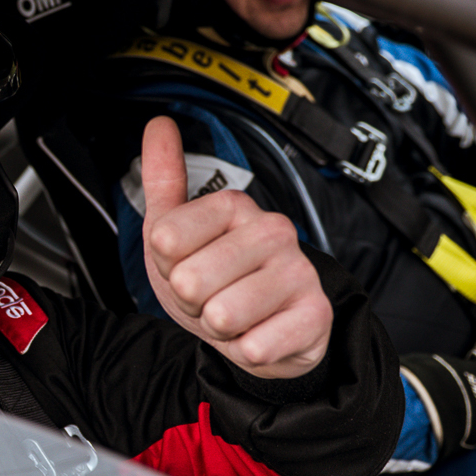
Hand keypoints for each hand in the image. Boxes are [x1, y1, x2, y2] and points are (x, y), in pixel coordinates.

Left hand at [139, 115, 330, 379]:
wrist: (266, 330)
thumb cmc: (217, 278)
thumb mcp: (176, 231)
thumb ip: (164, 179)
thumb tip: (158, 124)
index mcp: (235, 206)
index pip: (165, 239)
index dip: (166, 266)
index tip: (187, 265)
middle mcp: (273, 230)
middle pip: (189, 280)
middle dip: (191, 302)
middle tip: (212, 296)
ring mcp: (299, 271)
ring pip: (222, 315)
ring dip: (219, 329)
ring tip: (235, 316)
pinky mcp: (317, 314)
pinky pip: (256, 347)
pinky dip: (247, 352)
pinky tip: (260, 335)